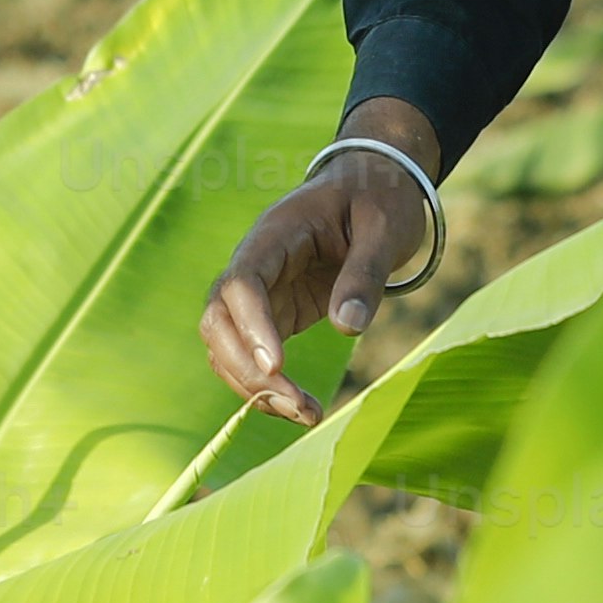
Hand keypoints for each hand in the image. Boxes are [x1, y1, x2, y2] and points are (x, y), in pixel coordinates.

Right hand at [197, 102, 444, 426]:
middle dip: (248, 370)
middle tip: (297, 405)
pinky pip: (250, 355)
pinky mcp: (272, 314)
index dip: (251, 326)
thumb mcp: (385, 227)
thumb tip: (347, 326)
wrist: (372, 187)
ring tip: (306, 415)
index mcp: (275, 233)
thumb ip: (365, 273)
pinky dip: (265, 387)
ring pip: (225, 346)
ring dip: (254, 388)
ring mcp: (259, 292)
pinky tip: (299, 407)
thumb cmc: (378, 198)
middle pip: (218, 320)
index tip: (279, 366)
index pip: (241, 283)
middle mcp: (254, 264)